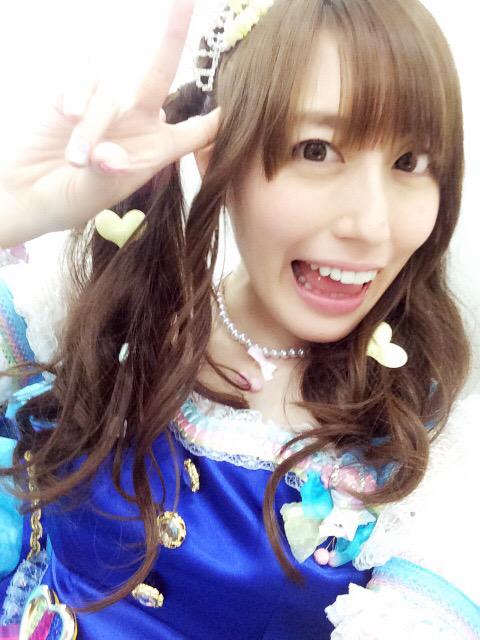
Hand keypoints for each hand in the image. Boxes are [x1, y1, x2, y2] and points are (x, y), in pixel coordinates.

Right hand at [0, 0, 219, 246]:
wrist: (25, 193)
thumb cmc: (67, 200)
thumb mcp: (92, 195)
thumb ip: (105, 175)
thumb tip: (109, 155)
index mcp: (155, 150)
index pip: (194, 131)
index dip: (216, 120)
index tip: (237, 103)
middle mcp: (135, 121)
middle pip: (160, 74)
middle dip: (174, 38)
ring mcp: (105, 104)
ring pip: (110, 93)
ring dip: (94, 125)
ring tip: (76, 160)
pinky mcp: (71, 93)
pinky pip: (82, 81)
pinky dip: (77, 97)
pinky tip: (67, 118)